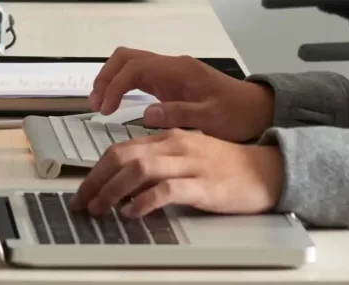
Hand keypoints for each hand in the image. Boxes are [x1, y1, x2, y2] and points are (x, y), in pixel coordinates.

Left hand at [72, 131, 284, 219]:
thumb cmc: (225, 166)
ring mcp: (189, 164)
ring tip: (100, 209)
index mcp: (168, 137)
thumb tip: (123, 181)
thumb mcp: (186, 156)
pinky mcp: (204, 185)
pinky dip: (145, 201)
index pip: (120, 148)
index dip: (96, 170)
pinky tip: (133, 212)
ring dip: (113, 190)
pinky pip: (167, 189)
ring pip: (139, 169)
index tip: (83, 190)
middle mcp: (175, 146)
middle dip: (96, 180)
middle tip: (82, 203)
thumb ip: (157, 163)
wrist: (266, 171)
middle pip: (123, 156)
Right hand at [90, 47, 273, 140]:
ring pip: (130, 63)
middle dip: (106, 77)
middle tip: (96, 103)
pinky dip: (123, 85)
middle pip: (126, 58)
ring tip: (101, 103)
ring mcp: (171, 72)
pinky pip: (139, 75)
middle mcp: (171, 66)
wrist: (258, 109)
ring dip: (112, 79)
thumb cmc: (238, 114)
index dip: (115, 86)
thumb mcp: (212, 118)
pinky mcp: (171, 81)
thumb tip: (146, 114)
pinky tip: (119, 103)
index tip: (104, 109)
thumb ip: (179, 114)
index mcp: (178, 71)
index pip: (135, 68)